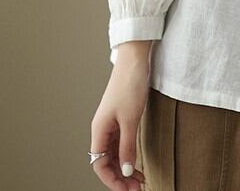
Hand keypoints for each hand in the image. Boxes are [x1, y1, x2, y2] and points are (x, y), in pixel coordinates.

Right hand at [90, 41, 152, 189]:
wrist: (135, 60)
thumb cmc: (129, 84)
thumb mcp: (130, 119)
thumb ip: (127, 146)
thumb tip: (125, 171)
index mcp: (99, 129)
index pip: (99, 164)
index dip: (112, 180)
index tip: (127, 190)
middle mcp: (103, 128)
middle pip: (107, 161)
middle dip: (121, 177)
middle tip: (138, 188)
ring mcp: (112, 123)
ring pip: (115, 154)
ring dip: (126, 168)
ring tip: (140, 179)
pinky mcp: (122, 117)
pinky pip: (122, 143)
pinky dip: (129, 155)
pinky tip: (138, 162)